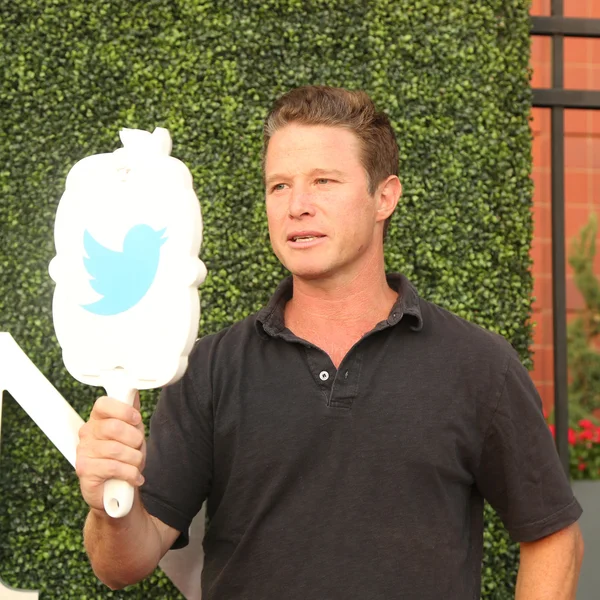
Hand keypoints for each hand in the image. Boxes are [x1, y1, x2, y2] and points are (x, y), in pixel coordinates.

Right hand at [76, 392, 145, 511]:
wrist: (116, 490)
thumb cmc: (123, 457)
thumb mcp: (131, 432)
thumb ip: (131, 413)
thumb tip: (134, 392)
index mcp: (98, 419)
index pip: (103, 404)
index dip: (123, 410)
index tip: (136, 419)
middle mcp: (87, 433)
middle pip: (114, 427)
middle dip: (134, 439)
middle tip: (137, 447)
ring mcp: (84, 451)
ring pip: (117, 449)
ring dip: (134, 459)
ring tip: (136, 464)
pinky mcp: (84, 470)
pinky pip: (113, 467)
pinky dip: (130, 473)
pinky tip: (134, 476)